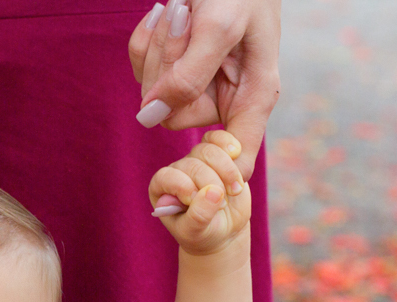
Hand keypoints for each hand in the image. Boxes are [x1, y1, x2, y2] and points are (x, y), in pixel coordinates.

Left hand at [129, 0, 280, 178]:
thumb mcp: (219, 28)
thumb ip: (186, 77)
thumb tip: (149, 118)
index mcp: (253, 97)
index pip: (235, 162)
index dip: (210, 178)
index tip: (179, 187)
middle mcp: (224, 96)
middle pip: (172, 115)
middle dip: (169, 66)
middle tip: (186, 19)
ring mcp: (198, 83)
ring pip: (152, 92)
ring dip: (158, 46)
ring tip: (182, 8)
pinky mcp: (176, 67)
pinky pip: (143, 70)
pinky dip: (147, 40)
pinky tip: (164, 12)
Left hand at [149, 130, 250, 255]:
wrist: (222, 230)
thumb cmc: (202, 233)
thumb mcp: (196, 232)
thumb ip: (199, 215)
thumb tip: (214, 192)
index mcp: (161, 187)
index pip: (167, 177)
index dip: (184, 186)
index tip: (196, 201)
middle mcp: (177, 170)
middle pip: (193, 164)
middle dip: (211, 183)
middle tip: (222, 204)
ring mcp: (198, 161)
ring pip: (208, 150)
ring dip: (226, 170)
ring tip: (235, 191)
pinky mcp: (218, 155)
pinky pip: (221, 139)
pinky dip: (231, 148)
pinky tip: (239, 160)